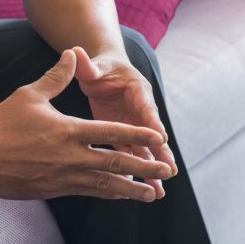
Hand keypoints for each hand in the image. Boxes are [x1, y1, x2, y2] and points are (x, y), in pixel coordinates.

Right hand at [0, 50, 171, 200]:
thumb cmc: (1, 123)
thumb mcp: (31, 95)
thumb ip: (57, 76)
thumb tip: (72, 53)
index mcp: (70, 131)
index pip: (113, 133)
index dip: (139, 136)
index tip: (160, 139)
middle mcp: (72, 156)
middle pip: (117, 163)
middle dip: (145, 168)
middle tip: (167, 171)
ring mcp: (64, 176)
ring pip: (106, 185)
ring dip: (132, 189)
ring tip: (152, 195)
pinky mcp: (54, 189)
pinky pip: (88, 192)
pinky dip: (108, 194)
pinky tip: (120, 195)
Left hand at [72, 47, 175, 199]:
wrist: (104, 72)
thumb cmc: (101, 67)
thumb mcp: (96, 66)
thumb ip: (88, 65)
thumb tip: (75, 52)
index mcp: (137, 91)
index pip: (147, 108)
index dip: (153, 123)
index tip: (161, 139)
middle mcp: (141, 110)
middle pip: (152, 135)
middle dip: (161, 154)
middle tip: (169, 172)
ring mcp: (133, 125)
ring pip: (144, 150)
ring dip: (151, 169)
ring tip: (159, 192)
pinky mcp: (124, 135)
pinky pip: (132, 155)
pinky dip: (136, 171)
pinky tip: (140, 190)